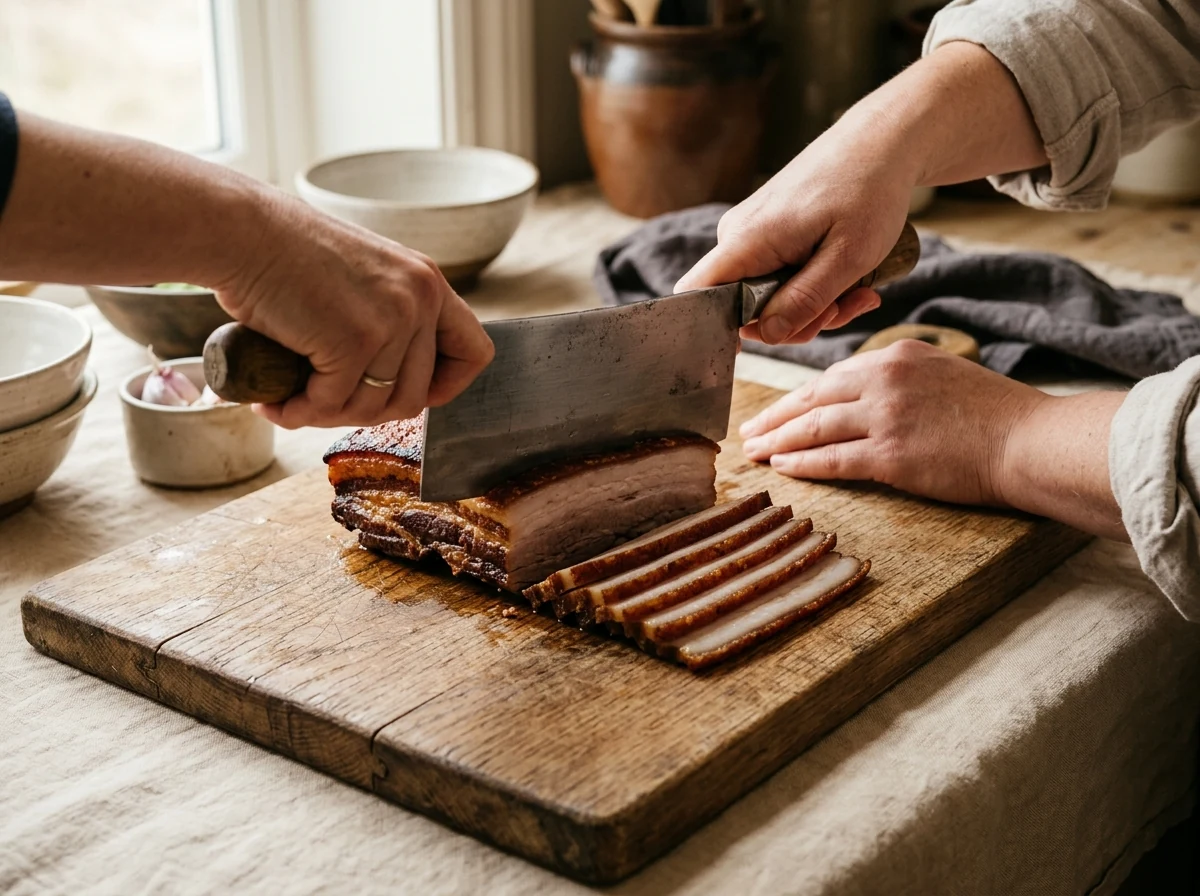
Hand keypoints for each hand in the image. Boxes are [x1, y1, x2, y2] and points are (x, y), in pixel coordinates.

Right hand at [214, 193, 493, 428]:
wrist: (240, 230)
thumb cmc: (285, 255)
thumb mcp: (364, 277)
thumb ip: (388, 317)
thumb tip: (388, 385)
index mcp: (428, 282)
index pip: (475, 353)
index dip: (446, 386)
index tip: (406, 393)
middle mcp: (421, 299)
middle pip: (416, 396)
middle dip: (366, 412)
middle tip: (323, 404)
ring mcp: (391, 321)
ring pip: (375, 407)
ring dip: (329, 415)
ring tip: (292, 402)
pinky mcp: (352, 342)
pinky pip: (332, 403)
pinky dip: (300, 411)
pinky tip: (275, 402)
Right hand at [674, 108, 916, 345]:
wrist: (882, 141)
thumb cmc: (869, 189)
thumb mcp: (848, 258)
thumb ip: (805, 301)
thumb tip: (768, 335)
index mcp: (747, 240)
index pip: (696, 296)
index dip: (718, 330)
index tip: (771, 335)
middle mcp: (738, 237)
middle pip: (742, 308)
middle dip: (794, 321)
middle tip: (842, 309)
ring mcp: (752, 234)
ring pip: (767, 296)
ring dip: (813, 306)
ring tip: (858, 291)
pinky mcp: (768, 233)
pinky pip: (778, 277)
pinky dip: (813, 286)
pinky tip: (849, 280)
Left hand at [739, 340, 1047, 506]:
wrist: (1029, 440)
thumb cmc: (995, 414)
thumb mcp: (942, 373)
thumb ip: (900, 380)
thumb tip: (863, 397)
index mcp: (896, 355)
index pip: (832, 377)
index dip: (799, 398)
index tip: (777, 411)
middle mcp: (885, 380)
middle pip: (813, 399)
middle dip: (775, 417)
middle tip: (749, 432)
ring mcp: (886, 416)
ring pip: (814, 428)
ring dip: (778, 441)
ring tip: (755, 453)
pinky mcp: (891, 454)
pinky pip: (832, 459)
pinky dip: (802, 464)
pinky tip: (782, 468)